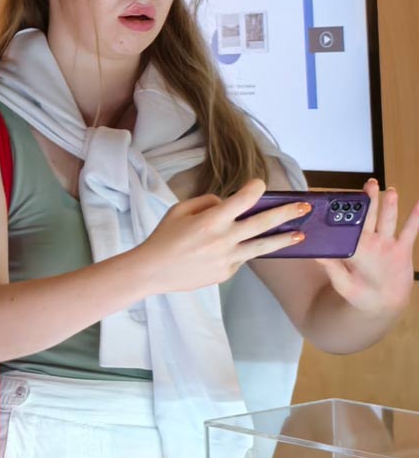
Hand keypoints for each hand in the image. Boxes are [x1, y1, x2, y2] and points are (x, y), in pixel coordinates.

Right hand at [135, 178, 307, 294]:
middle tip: (305, 207)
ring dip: (283, 239)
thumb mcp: (179, 210)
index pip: (243, 199)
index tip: (260, 184)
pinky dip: (245, 252)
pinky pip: (242, 259)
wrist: (152, 271)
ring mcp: (228, 258)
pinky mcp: (227, 272)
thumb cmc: (163, 237)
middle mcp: (224, 238)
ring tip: (300, 235)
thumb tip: (227, 203)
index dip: (255, 188)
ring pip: (263, 246)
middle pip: (263, 222)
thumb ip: (207, 202)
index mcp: (211, 219)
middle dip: (287, 212)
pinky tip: (246, 249)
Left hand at [316, 179, 418, 315]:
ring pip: (388, 220)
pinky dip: (416, 218)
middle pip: (370, 217)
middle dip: (369, 200)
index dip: (347, 212)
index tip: (345, 197)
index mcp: (353, 247)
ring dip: (390, 205)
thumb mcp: (342, 282)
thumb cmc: (357, 294)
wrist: (380, 304)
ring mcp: (386, 244)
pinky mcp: (402, 249)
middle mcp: (370, 241)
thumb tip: (317, 255)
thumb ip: (332, 269)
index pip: (349, 225)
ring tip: (390, 190)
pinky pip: (410, 231)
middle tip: (369, 183)